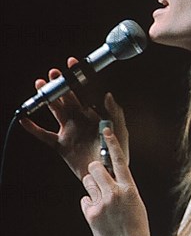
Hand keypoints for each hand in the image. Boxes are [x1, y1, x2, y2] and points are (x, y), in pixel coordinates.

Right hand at [19, 57, 128, 179]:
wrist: (108, 172)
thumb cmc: (116, 152)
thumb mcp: (120, 130)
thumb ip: (115, 112)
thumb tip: (108, 95)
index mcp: (92, 113)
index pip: (83, 90)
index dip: (77, 76)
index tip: (72, 63)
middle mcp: (78, 119)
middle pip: (65, 98)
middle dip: (59, 84)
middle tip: (53, 73)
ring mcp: (68, 131)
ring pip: (54, 111)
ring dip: (46, 99)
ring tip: (39, 85)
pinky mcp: (61, 145)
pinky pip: (43, 135)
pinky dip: (33, 128)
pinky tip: (25, 118)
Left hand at [80, 127, 152, 235]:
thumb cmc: (137, 228)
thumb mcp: (136, 204)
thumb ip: (124, 189)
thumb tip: (111, 180)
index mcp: (130, 188)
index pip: (119, 160)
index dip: (112, 143)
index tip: (106, 131)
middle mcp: (115, 192)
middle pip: (95, 168)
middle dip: (95, 171)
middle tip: (98, 180)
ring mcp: (102, 203)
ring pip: (87, 182)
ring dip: (92, 188)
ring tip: (101, 201)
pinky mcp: (91, 214)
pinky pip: (84, 200)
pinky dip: (89, 205)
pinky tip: (99, 215)